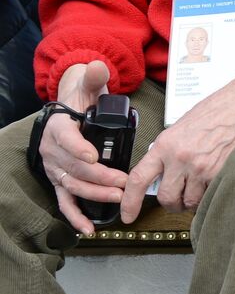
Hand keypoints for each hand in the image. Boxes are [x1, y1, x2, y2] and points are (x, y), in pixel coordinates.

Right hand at [39, 61, 123, 235]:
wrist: (70, 108)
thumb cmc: (82, 98)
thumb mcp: (88, 85)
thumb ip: (94, 76)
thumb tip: (98, 65)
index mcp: (59, 127)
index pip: (67, 139)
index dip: (79, 148)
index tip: (94, 156)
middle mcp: (52, 151)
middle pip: (75, 167)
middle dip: (100, 176)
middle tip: (124, 182)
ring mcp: (55, 168)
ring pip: (73, 185)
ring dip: (95, 194)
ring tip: (118, 198)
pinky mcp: (60, 180)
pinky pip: (65, 201)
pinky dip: (75, 216)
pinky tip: (88, 228)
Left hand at [120, 60, 234, 221]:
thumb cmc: (220, 110)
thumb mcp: (184, 127)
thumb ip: (170, 150)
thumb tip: (162, 172)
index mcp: (167, 144)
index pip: (139, 178)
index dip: (130, 201)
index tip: (127, 215)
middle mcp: (181, 158)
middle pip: (167, 198)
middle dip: (173, 203)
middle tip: (180, 198)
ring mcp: (201, 167)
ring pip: (190, 201)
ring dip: (194, 199)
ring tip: (202, 186)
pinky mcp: (221, 173)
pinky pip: (210, 196)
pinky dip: (212, 193)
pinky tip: (217, 180)